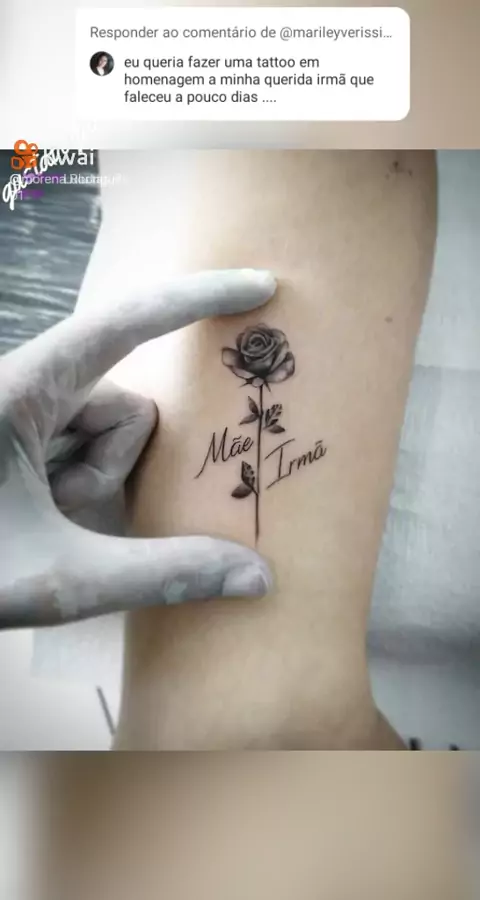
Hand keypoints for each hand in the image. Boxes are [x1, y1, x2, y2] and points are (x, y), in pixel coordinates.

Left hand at [0, 269, 275, 627]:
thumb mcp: (57, 580)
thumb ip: (161, 574)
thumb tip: (258, 577)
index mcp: (18, 391)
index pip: (124, 325)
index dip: (196, 300)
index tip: (259, 288)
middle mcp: (18, 386)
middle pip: (120, 404)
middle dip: (112, 468)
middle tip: (67, 517)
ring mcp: (16, 410)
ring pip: (101, 427)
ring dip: (91, 482)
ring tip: (42, 525)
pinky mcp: (15, 433)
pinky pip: (77, 440)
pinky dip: (77, 482)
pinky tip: (38, 517)